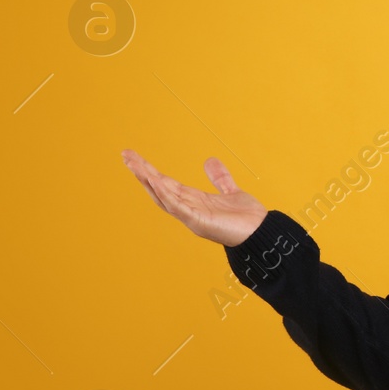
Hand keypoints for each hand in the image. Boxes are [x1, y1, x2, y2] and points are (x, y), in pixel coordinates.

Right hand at [121, 149, 268, 246]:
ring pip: (163, 196)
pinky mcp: (199, 222)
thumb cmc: (246, 218)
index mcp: (193, 201)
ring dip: (148, 180)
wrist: (262, 234)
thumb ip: (220, 178)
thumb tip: (209, 160)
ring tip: (134, 165)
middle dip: (142, 172)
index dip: (150, 171)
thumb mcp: (230, 191)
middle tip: (126, 155)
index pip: (166, 184)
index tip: (136, 158)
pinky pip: (178, 207)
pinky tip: (155, 181)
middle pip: (159, 188)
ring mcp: (191, 217)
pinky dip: (165, 195)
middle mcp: (188, 209)